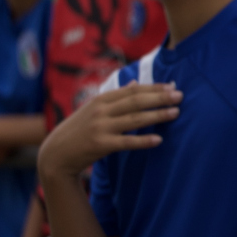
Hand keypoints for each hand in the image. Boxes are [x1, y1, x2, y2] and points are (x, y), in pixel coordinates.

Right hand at [38, 84, 180, 177]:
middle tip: (180, 96)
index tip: (172, 86)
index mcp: (101, 100)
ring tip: (175, 113)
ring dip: (157, 116)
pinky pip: (126, 142)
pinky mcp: (100, 145)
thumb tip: (135, 82)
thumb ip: (116, 97)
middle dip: (160, 98)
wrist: (56, 153)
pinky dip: (143, 141)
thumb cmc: (79, 128)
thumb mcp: (93, 108)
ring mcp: (100, 128)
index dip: (154, 88)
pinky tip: (158, 139)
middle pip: (136, 102)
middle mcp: (101, 111)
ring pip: (134, 120)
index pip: (133, 90)